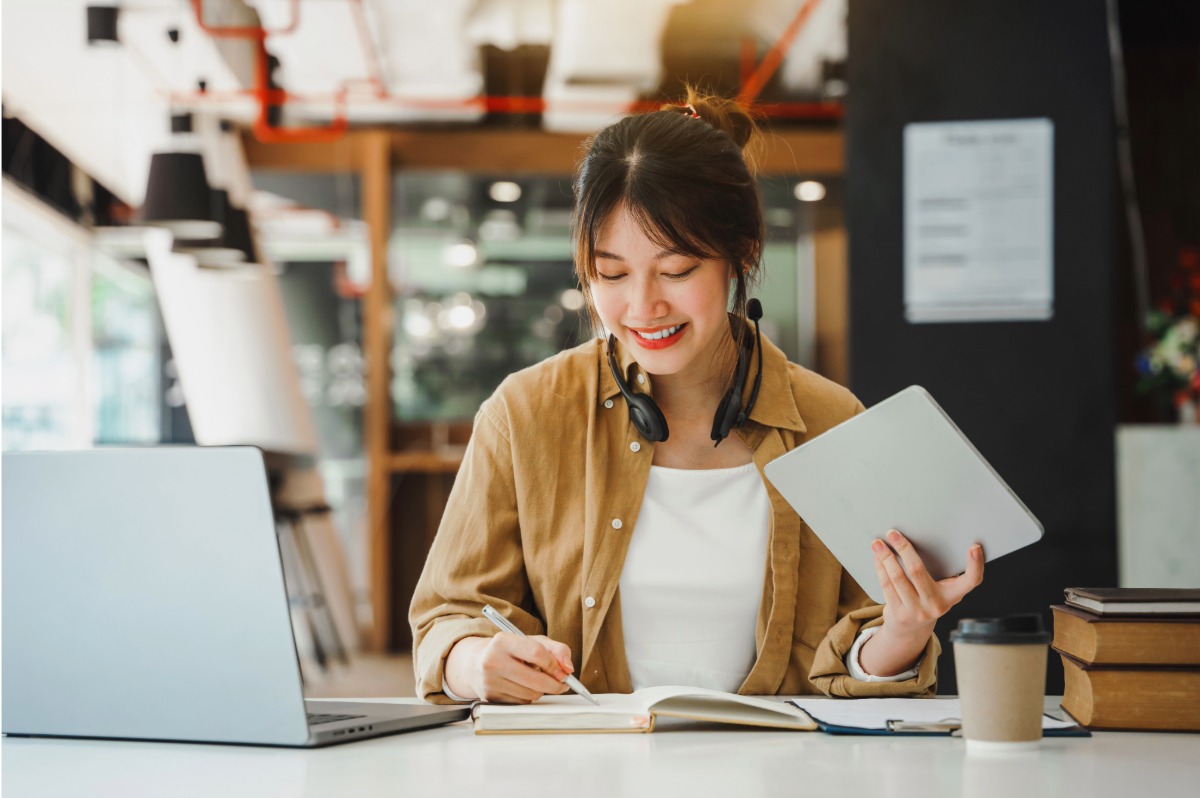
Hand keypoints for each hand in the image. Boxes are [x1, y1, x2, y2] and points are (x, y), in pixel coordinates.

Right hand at [445, 633, 573, 702]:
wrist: (475, 662)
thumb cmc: (509, 650)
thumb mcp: (531, 641)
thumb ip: (556, 649)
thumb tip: (568, 668)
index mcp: (503, 641)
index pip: (537, 653)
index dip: (555, 665)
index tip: (563, 672)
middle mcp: (493, 661)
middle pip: (535, 680)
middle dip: (555, 685)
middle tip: (562, 684)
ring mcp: (489, 681)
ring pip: (530, 694)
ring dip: (540, 691)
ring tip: (534, 680)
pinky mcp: (489, 697)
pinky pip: (521, 703)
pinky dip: (528, 697)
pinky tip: (521, 686)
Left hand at [859, 529, 983, 675]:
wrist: (911, 631)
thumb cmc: (930, 599)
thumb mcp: (943, 590)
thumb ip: (944, 573)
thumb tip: (926, 538)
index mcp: (952, 596)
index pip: (971, 581)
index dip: (976, 565)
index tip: (974, 546)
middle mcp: (936, 605)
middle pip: (917, 571)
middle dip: (903, 549)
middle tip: (893, 533)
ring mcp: (916, 611)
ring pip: (897, 577)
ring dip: (885, 557)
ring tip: (877, 543)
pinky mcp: (898, 614)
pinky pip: (886, 585)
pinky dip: (880, 567)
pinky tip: (876, 556)